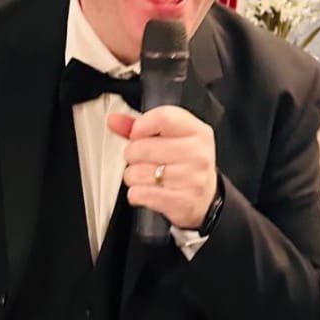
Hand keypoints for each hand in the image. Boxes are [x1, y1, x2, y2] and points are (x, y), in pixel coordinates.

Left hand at [108, 106, 216, 229]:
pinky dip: (137, 193)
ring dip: (134, 176)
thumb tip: (114, 120)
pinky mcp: (181, 201)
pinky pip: (139, 193)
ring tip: (147, 175)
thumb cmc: (185, 163)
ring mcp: (191, 179)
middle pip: (142, 147)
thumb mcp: (170, 138)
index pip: (163, 117)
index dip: (141, 125)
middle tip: (143, 159)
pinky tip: (149, 190)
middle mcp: (197, 153)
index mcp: (197, 131)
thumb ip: (140, 126)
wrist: (206, 196)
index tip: (136, 133)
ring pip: (136, 172)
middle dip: (132, 154)